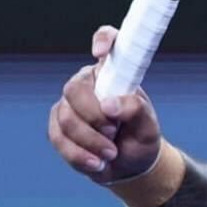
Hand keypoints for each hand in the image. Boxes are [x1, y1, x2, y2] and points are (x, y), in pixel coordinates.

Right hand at [48, 25, 163, 183]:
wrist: (130, 166)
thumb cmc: (141, 139)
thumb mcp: (149, 127)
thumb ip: (136, 111)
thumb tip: (110, 104)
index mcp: (113, 72)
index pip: (107, 41)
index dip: (102, 40)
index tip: (100, 54)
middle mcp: (87, 83)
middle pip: (74, 89)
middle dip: (93, 117)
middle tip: (115, 132)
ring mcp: (69, 105)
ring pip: (65, 118)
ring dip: (90, 141)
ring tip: (111, 153)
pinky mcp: (57, 127)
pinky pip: (58, 138)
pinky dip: (79, 155)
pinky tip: (97, 164)